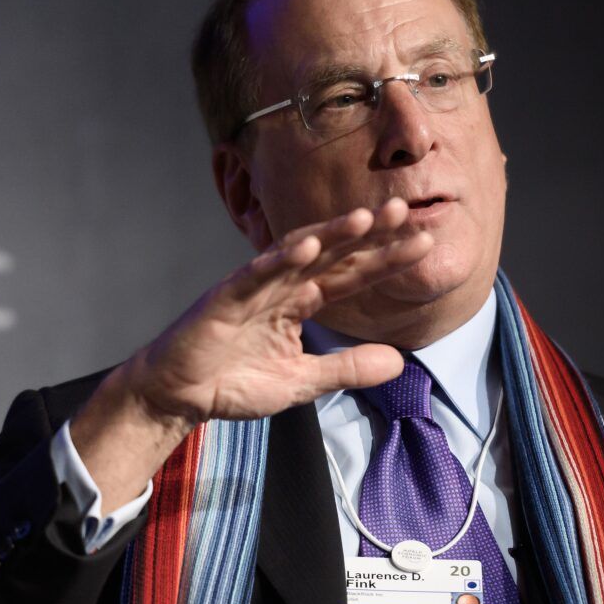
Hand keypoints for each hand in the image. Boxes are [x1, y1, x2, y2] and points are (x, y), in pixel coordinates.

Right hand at [122, 197, 432, 427]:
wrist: (179, 394)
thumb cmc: (233, 381)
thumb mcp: (302, 382)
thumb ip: (346, 369)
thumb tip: (399, 362)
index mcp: (300, 301)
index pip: (351, 274)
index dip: (385, 258)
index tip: (424, 242)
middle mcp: (281, 285)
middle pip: (332, 253)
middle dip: (367, 233)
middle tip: (405, 209)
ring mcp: (253, 287)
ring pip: (297, 253)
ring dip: (330, 234)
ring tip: (364, 218)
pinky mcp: (225, 298)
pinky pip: (255, 274)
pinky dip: (279, 260)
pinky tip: (307, 246)